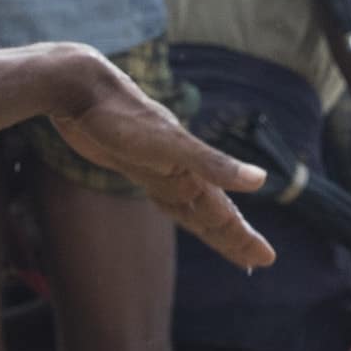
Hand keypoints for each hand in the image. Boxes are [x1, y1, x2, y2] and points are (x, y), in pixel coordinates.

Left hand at [47, 56, 270, 268]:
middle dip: (233, 238)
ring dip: (209, 226)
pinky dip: (176, 207)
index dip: (242, 238)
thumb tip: (261, 181)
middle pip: (211, 214)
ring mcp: (157, 168)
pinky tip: (179, 207)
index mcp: (191, 170)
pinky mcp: (133, 163)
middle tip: (259, 261)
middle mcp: (179, 171)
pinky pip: (163, 195)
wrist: (83, 89)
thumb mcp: (171, 145)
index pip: (223, 214)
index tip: (267, 258)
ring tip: (229, 244)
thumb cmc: (124, 118)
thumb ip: (213, 165)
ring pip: (188, 207)